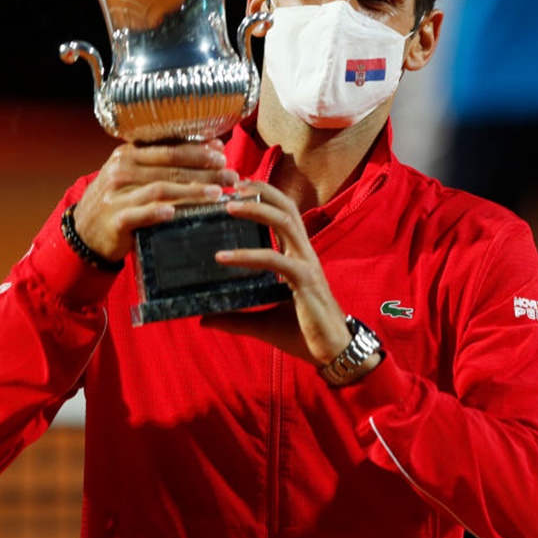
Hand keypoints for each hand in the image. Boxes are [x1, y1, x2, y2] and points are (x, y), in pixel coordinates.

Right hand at [70, 139, 237, 261]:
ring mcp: (117, 194)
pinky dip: (157, 212)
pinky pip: (139, 214)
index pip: (168, 147)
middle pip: (170, 167)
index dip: (197, 149)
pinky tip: (175, 212)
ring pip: (160, 188)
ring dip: (191, 191)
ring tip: (216, 193)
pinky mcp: (115, 219)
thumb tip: (211, 148)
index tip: (221, 152)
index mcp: (128, 154)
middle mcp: (121, 170)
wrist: (85, 231)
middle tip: (230, 175)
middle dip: (204, 170)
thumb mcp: (133, 174)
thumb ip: (164, 163)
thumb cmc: (118, 200)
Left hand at [200, 180, 352, 366]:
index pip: (284, 213)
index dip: (264, 195)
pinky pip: (274, 260)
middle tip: (230, 184)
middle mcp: (304, 253)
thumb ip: (235, 317)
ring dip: (256, 209)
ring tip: (227, 206)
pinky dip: (247, 255)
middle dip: (260, 190)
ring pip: (285, 222)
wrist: (332, 354)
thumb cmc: (303, 333)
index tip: (237, 186)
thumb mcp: (262, 322)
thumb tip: (205, 318)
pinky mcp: (305, 281)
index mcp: (297, 256)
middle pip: (286, 207)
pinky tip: (222, 257)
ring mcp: (306, 264)